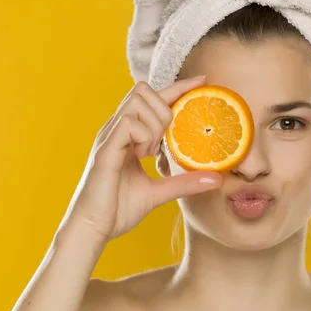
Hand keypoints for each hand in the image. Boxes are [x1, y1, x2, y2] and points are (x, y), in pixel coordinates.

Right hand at [55, 76, 222, 247]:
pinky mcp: (105, 149)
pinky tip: (142, 156)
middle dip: (164, 109)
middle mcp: (116, 129)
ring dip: (154, 124)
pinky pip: (129, 123)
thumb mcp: (159, 192)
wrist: (93, 229)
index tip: (202, 82)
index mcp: (126, 134)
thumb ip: (184, 182)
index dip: (178, 87)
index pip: (153, 99)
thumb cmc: (118, 209)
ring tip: (151, 152)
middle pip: (143, 89)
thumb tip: (217, 179)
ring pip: (137, 101)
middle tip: (164, 143)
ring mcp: (109, 137)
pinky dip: (144, 136)